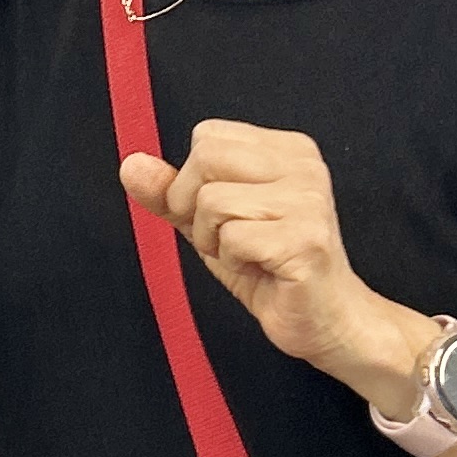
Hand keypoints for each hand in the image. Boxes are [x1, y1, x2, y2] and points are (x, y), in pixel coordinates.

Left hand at [121, 122, 425, 410]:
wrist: (325, 320)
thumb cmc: (271, 269)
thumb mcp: (210, 224)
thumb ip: (171, 193)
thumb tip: (131, 164)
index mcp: (288, 149)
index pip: (207, 136)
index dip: (192, 181)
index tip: (220, 216)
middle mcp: (305, 166)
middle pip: (206, 158)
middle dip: (196, 209)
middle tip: (227, 239)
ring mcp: (309, 202)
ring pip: (213, 202)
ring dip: (215, 241)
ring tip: (248, 256)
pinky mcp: (305, 240)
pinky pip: (232, 238)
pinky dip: (232, 261)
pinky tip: (263, 270)